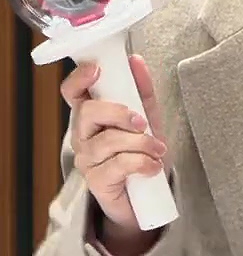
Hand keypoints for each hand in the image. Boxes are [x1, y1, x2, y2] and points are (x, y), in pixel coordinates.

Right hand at [63, 55, 165, 254]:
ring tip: (158, 149)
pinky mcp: (97, 181)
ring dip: (140, 142)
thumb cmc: (142, 151)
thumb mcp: (148, 118)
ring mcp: (86, 159)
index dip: (79, 78)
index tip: (98, 69)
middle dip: (119, 112)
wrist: (148, 195)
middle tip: (143, 122)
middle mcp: (82, 136)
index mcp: (91, 116)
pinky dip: (142, 163)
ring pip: (107, 140)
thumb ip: (141, 91)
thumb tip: (135, 61)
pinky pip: (118, 165)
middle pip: (87, 113)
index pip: (72, 93)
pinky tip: (154, 166)